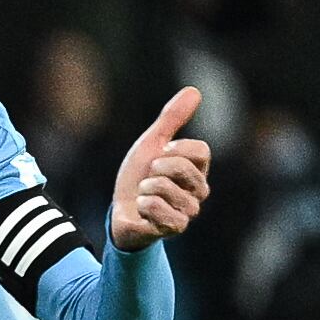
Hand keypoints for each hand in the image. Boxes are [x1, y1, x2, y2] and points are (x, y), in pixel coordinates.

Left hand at [110, 86, 212, 249]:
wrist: (120, 212)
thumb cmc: (139, 178)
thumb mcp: (152, 143)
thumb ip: (172, 119)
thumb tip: (194, 90)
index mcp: (199, 170)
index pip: (200, 150)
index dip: (174, 150)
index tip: (160, 156)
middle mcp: (200, 191)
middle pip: (182, 167)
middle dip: (155, 168)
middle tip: (148, 179)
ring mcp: (189, 211)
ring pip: (165, 188)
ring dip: (145, 188)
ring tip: (144, 195)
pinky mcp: (174, 228)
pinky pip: (159, 209)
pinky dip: (144, 206)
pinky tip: (143, 210)